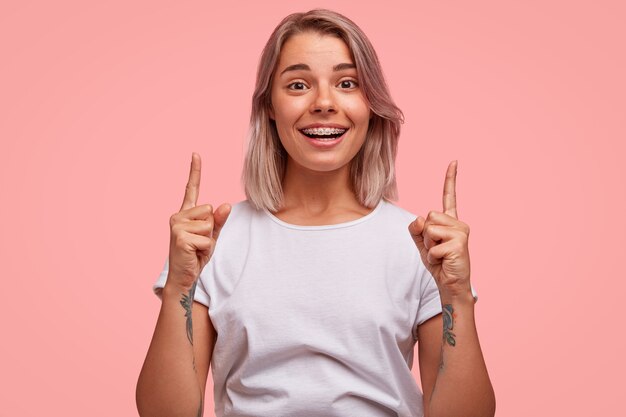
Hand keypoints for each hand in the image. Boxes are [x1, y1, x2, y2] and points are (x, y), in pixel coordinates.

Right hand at [166, 152, 230, 290]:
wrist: (184, 277)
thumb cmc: (196, 255)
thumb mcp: (212, 236)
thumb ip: (218, 221)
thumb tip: (226, 205)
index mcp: (186, 213)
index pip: (192, 188)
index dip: (195, 171)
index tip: (196, 153)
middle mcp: (178, 215)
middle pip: (209, 210)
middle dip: (210, 229)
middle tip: (199, 242)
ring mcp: (177, 225)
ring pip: (209, 224)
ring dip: (208, 240)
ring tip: (196, 248)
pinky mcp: (179, 237)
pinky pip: (207, 239)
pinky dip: (206, 249)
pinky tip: (193, 253)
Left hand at [408, 161, 471, 299]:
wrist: (450, 285)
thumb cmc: (438, 264)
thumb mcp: (421, 244)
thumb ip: (416, 229)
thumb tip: (420, 219)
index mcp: (450, 221)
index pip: (449, 197)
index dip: (450, 179)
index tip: (454, 161)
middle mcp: (459, 224)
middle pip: (429, 215)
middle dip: (425, 234)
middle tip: (436, 249)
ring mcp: (461, 232)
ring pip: (430, 229)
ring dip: (429, 245)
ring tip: (440, 255)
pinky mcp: (460, 243)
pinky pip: (433, 245)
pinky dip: (432, 256)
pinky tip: (443, 262)